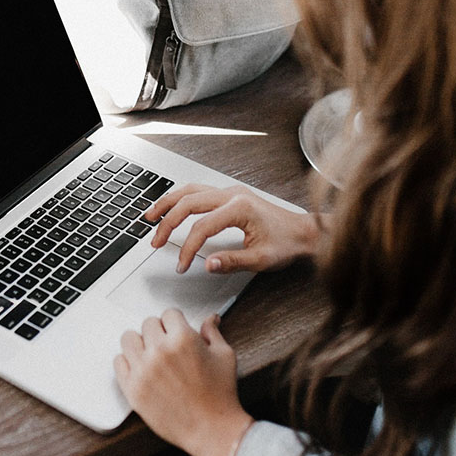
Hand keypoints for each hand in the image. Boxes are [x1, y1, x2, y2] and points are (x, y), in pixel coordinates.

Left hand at [114, 310, 252, 455]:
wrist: (211, 430)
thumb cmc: (220, 395)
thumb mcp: (224, 356)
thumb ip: (212, 333)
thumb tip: (210, 318)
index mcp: (183, 339)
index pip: (169, 313)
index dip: (175, 322)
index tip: (176, 330)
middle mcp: (160, 351)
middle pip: (148, 324)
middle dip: (159, 331)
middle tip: (167, 345)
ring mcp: (143, 370)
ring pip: (128, 338)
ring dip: (140, 343)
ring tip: (151, 354)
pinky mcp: (132, 388)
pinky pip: (118, 362)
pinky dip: (128, 362)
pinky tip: (141, 368)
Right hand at [145, 184, 321, 273]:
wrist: (305, 232)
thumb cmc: (287, 243)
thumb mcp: (262, 259)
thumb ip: (232, 262)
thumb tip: (207, 264)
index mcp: (240, 208)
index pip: (201, 227)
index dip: (187, 248)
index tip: (182, 265)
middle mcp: (232, 194)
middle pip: (188, 202)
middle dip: (167, 223)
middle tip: (155, 241)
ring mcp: (231, 191)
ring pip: (190, 190)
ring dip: (168, 203)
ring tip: (151, 217)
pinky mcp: (230, 195)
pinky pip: (198, 191)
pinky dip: (180, 199)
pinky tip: (171, 207)